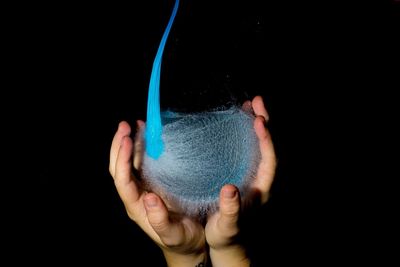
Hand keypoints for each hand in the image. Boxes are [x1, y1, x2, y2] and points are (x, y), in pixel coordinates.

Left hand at [109, 121, 206, 266]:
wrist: (189, 244)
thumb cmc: (182, 240)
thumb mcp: (172, 234)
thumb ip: (159, 220)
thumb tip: (148, 197)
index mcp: (136, 207)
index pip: (122, 181)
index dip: (122, 159)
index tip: (126, 139)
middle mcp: (136, 196)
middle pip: (120, 168)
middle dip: (120, 146)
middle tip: (126, 125)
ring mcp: (144, 189)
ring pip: (130, 163)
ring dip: (130, 143)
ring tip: (136, 125)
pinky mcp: (153, 185)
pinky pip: (143, 164)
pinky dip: (142, 148)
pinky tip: (148, 137)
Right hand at [205, 96, 276, 266]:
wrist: (227, 239)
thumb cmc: (227, 233)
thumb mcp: (227, 225)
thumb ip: (230, 209)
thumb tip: (229, 189)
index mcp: (261, 189)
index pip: (270, 161)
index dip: (266, 140)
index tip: (259, 121)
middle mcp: (261, 179)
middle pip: (269, 147)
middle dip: (265, 123)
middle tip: (256, 101)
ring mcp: (253, 174)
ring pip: (260, 145)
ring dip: (257, 123)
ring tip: (249, 104)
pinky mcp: (244, 172)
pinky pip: (249, 148)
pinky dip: (246, 132)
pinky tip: (238, 122)